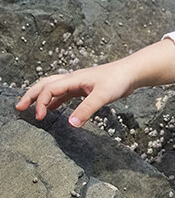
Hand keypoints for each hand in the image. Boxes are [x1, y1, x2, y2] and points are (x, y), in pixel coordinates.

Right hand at [15, 58, 139, 127]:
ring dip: (41, 98)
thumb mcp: (102, 96)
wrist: (132, 73)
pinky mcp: (85, 88)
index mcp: (73, 79)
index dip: (40, 103)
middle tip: (19, 108)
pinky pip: (65, 94)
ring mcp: (78, 83)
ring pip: (53, 89)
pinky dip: (56, 101)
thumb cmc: (118, 80)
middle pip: (45, 85)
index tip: (39, 117)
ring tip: (31, 109)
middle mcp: (72, 79)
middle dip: (31, 96)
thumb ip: (87, 110)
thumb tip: (70, 124)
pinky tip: (53, 110)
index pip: (49, 89)